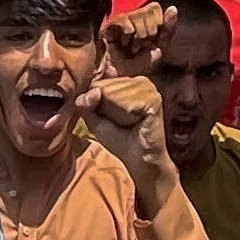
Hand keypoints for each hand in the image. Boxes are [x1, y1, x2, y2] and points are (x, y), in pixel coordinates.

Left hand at [75, 73, 173, 199]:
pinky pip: (127, 104)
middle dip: (105, 109)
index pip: (97, 83)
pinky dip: (126, 117)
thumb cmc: (118, 138)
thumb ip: (85, 103)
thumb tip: (94, 90)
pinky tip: (136, 122)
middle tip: (120, 122)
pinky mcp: (154, 99)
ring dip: (116, 115)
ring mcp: (148, 88)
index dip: (95, 103)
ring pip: (113, 95)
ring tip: (129, 122)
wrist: (139, 158)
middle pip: (104, 88)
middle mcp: (139, 80)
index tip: (107, 117)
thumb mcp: (94, 119)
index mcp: (126, 81)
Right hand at [100, 2, 171, 81]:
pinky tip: (121, 44)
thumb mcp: (158, 50)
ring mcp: (120, 21)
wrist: (117, 81)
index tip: (151, 43)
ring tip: (131, 48)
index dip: (159, 25)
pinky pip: (125, 19)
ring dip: (139, 35)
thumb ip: (167, 30)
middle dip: (150, 32)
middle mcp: (132, 19)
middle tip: (140, 47)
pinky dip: (128, 33)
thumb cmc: (135, 69)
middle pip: (150, 9)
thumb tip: (173, 9)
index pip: (155, 8)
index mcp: (145, 23)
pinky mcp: (109, 25)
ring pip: (140, 14)